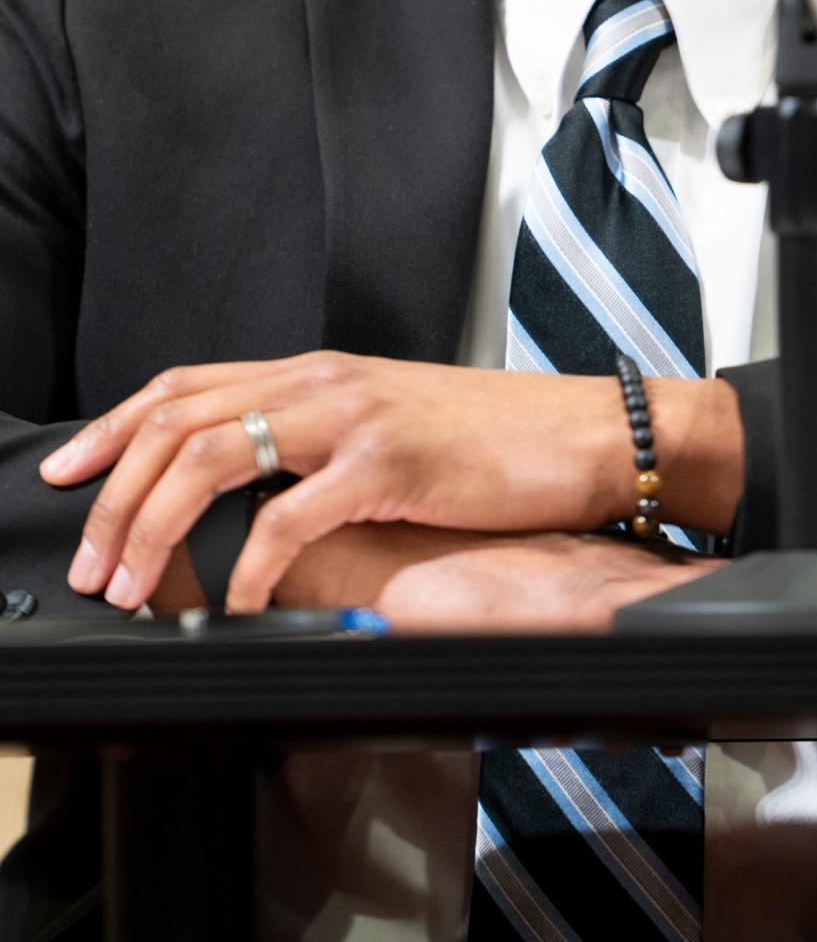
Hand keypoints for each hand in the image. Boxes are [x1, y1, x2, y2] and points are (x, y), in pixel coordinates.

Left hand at [40, 351, 741, 610]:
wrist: (583, 432)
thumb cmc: (496, 439)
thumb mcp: (392, 425)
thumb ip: (321, 441)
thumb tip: (255, 495)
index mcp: (320, 371)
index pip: (188, 384)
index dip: (117, 427)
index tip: (72, 473)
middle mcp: (326, 379)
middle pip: (181, 419)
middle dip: (117, 494)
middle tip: (93, 562)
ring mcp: (355, 416)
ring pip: (214, 455)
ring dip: (157, 527)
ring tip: (134, 588)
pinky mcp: (390, 463)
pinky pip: (291, 517)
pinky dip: (250, 569)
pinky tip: (243, 607)